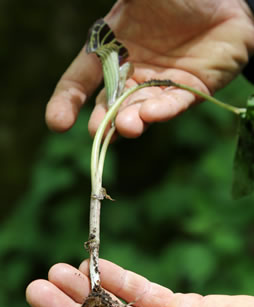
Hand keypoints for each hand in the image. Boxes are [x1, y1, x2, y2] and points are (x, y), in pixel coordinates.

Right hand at [46, 0, 253, 136]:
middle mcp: (133, 73)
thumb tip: (98, 22)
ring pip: (141, 110)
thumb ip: (122, 6)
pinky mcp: (191, 92)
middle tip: (98, 130)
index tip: (57, 123)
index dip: (67, 102)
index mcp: (112, 50)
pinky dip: (164, 111)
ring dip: (132, 121)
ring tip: (127, 127)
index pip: (80, 81)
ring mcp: (161, 85)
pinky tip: (153, 113)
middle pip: (110, 104)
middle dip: (103, 120)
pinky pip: (175, 104)